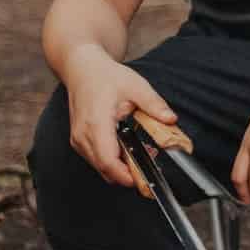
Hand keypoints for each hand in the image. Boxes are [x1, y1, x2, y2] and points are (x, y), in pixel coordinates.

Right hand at [63, 50, 182, 190]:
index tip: (141, 179)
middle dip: (127, 174)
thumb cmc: (106, 76)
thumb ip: (154, 104)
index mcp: (96, 122)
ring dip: (119, 169)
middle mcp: (83, 135)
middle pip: (104, 168)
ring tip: (140, 158)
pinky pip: (95, 159)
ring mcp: (78, 139)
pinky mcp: (79, 141)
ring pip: (99, 167)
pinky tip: (126, 151)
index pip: (107, 160)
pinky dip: (111, 162)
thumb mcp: (136, 86)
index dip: (124, 175)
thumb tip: (171, 119)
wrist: (82, 70)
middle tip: (149, 170)